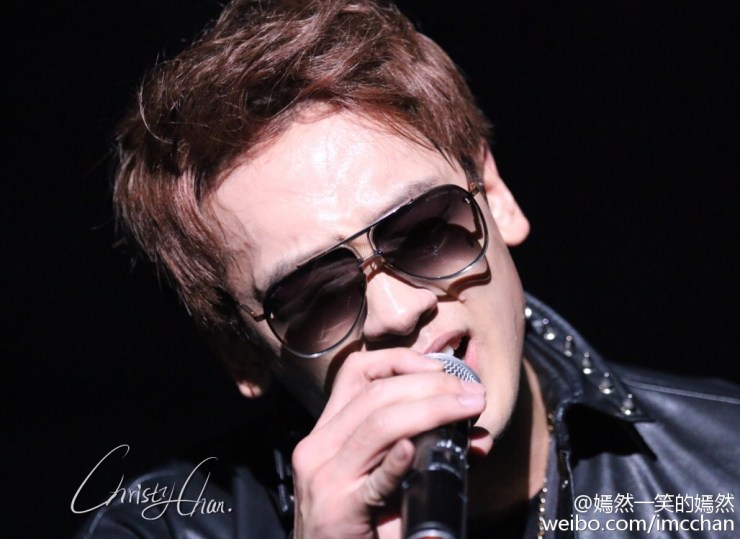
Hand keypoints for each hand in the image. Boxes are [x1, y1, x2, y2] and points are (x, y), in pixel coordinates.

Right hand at [291, 348, 485, 537]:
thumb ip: (427, 454)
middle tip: (471, 392)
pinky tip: (414, 450)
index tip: (442, 368)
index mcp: (328, 432)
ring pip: (378, 424)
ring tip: (467, 407)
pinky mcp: (337, 510)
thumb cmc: (361, 528)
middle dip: (430, 384)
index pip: (357, 372)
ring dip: (431, 409)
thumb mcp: (388, 483)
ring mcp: (324, 477)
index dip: (401, 360)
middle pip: (375, 393)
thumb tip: (478, 438)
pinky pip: (374, 480)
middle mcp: (319, 446)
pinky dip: (397, 462)